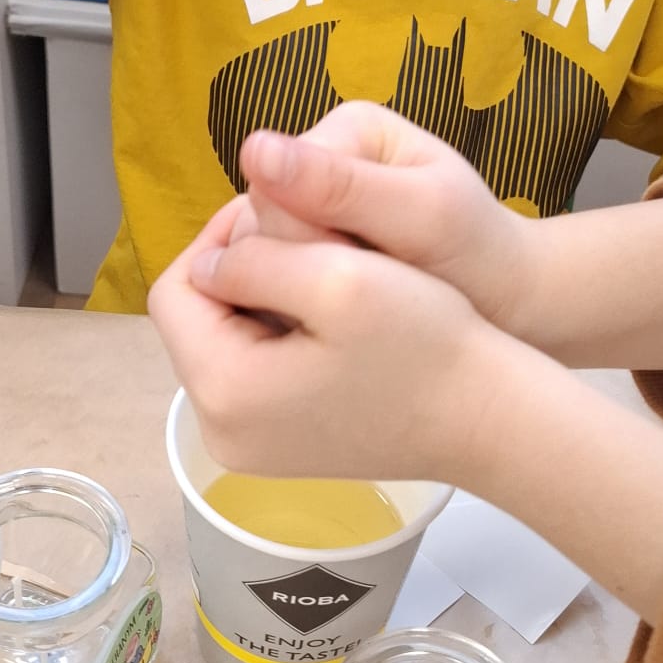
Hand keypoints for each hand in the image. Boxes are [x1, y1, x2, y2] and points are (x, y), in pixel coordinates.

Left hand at [148, 201, 496, 483]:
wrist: (488, 419)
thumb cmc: (424, 346)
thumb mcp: (337, 274)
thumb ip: (254, 257)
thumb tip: (210, 263)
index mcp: (224, 392)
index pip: (173, 293)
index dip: (217, 238)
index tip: (278, 214)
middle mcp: (222, 434)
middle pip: (196, 321)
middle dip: (241, 272)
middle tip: (308, 241)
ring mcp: (250, 448)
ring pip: (225, 343)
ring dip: (263, 300)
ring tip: (325, 274)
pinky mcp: (280, 448)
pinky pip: (254, 374)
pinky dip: (282, 335)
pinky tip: (333, 318)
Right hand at [238, 104, 662, 373]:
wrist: (505, 307)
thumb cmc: (478, 256)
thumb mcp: (423, 217)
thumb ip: (344, 187)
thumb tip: (253, 150)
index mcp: (345, 130)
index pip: (273, 189)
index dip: (305, 247)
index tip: (369, 274)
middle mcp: (315, 162)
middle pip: (259, 224)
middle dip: (303, 270)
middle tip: (367, 295)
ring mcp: (303, 209)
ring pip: (254, 259)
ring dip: (293, 295)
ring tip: (352, 314)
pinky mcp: (300, 251)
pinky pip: (262, 281)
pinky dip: (289, 309)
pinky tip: (327, 327)